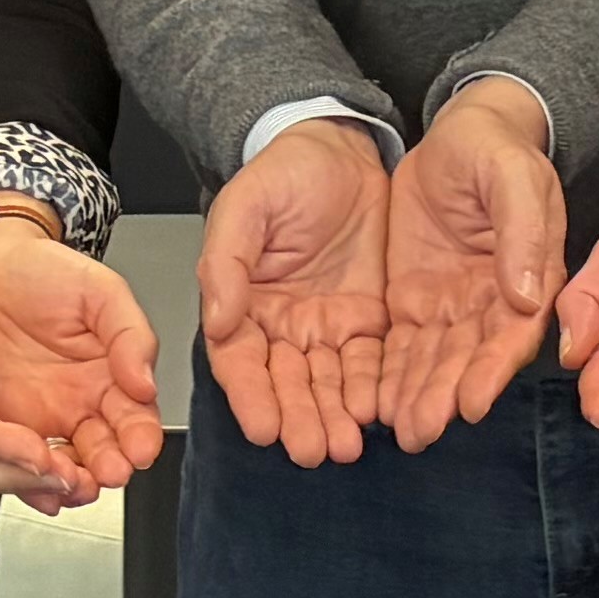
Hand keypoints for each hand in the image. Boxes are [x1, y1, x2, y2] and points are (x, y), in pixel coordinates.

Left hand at [0, 212, 166, 503]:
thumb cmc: (40, 272)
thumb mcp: (98, 290)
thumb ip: (129, 334)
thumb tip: (146, 381)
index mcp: (109, 377)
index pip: (135, 420)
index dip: (140, 437)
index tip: (140, 447)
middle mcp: (77, 407)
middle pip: (102, 454)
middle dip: (109, 469)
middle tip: (109, 472)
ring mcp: (36, 422)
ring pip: (59, 468)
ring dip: (68, 482)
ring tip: (71, 482)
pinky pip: (11, 462)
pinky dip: (23, 480)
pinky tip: (33, 484)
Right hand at [199, 118, 393, 463]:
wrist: (342, 148)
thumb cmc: (284, 172)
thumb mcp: (245, 206)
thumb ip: (226, 263)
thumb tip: (218, 317)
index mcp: (242, 305)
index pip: (240, 362)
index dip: (250, 396)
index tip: (263, 427)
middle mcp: (282, 327)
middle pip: (287, 384)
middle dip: (300, 418)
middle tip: (313, 449)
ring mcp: (326, 327)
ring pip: (329, 382)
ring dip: (336, 415)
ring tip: (347, 445)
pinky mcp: (369, 320)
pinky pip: (372, 362)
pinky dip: (374, 389)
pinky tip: (380, 412)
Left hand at [380, 84, 563, 450]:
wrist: (461, 133)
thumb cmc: (496, 150)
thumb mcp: (513, 178)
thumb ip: (522, 232)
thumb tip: (528, 294)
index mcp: (530, 278)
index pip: (512, 335)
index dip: (491, 371)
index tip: (469, 404)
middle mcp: (492, 303)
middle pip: (469, 358)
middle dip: (445, 396)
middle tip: (420, 430)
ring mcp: (452, 305)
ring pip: (434, 360)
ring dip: (417, 396)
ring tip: (398, 430)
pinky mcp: (415, 300)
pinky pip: (402, 344)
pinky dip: (390, 374)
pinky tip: (373, 402)